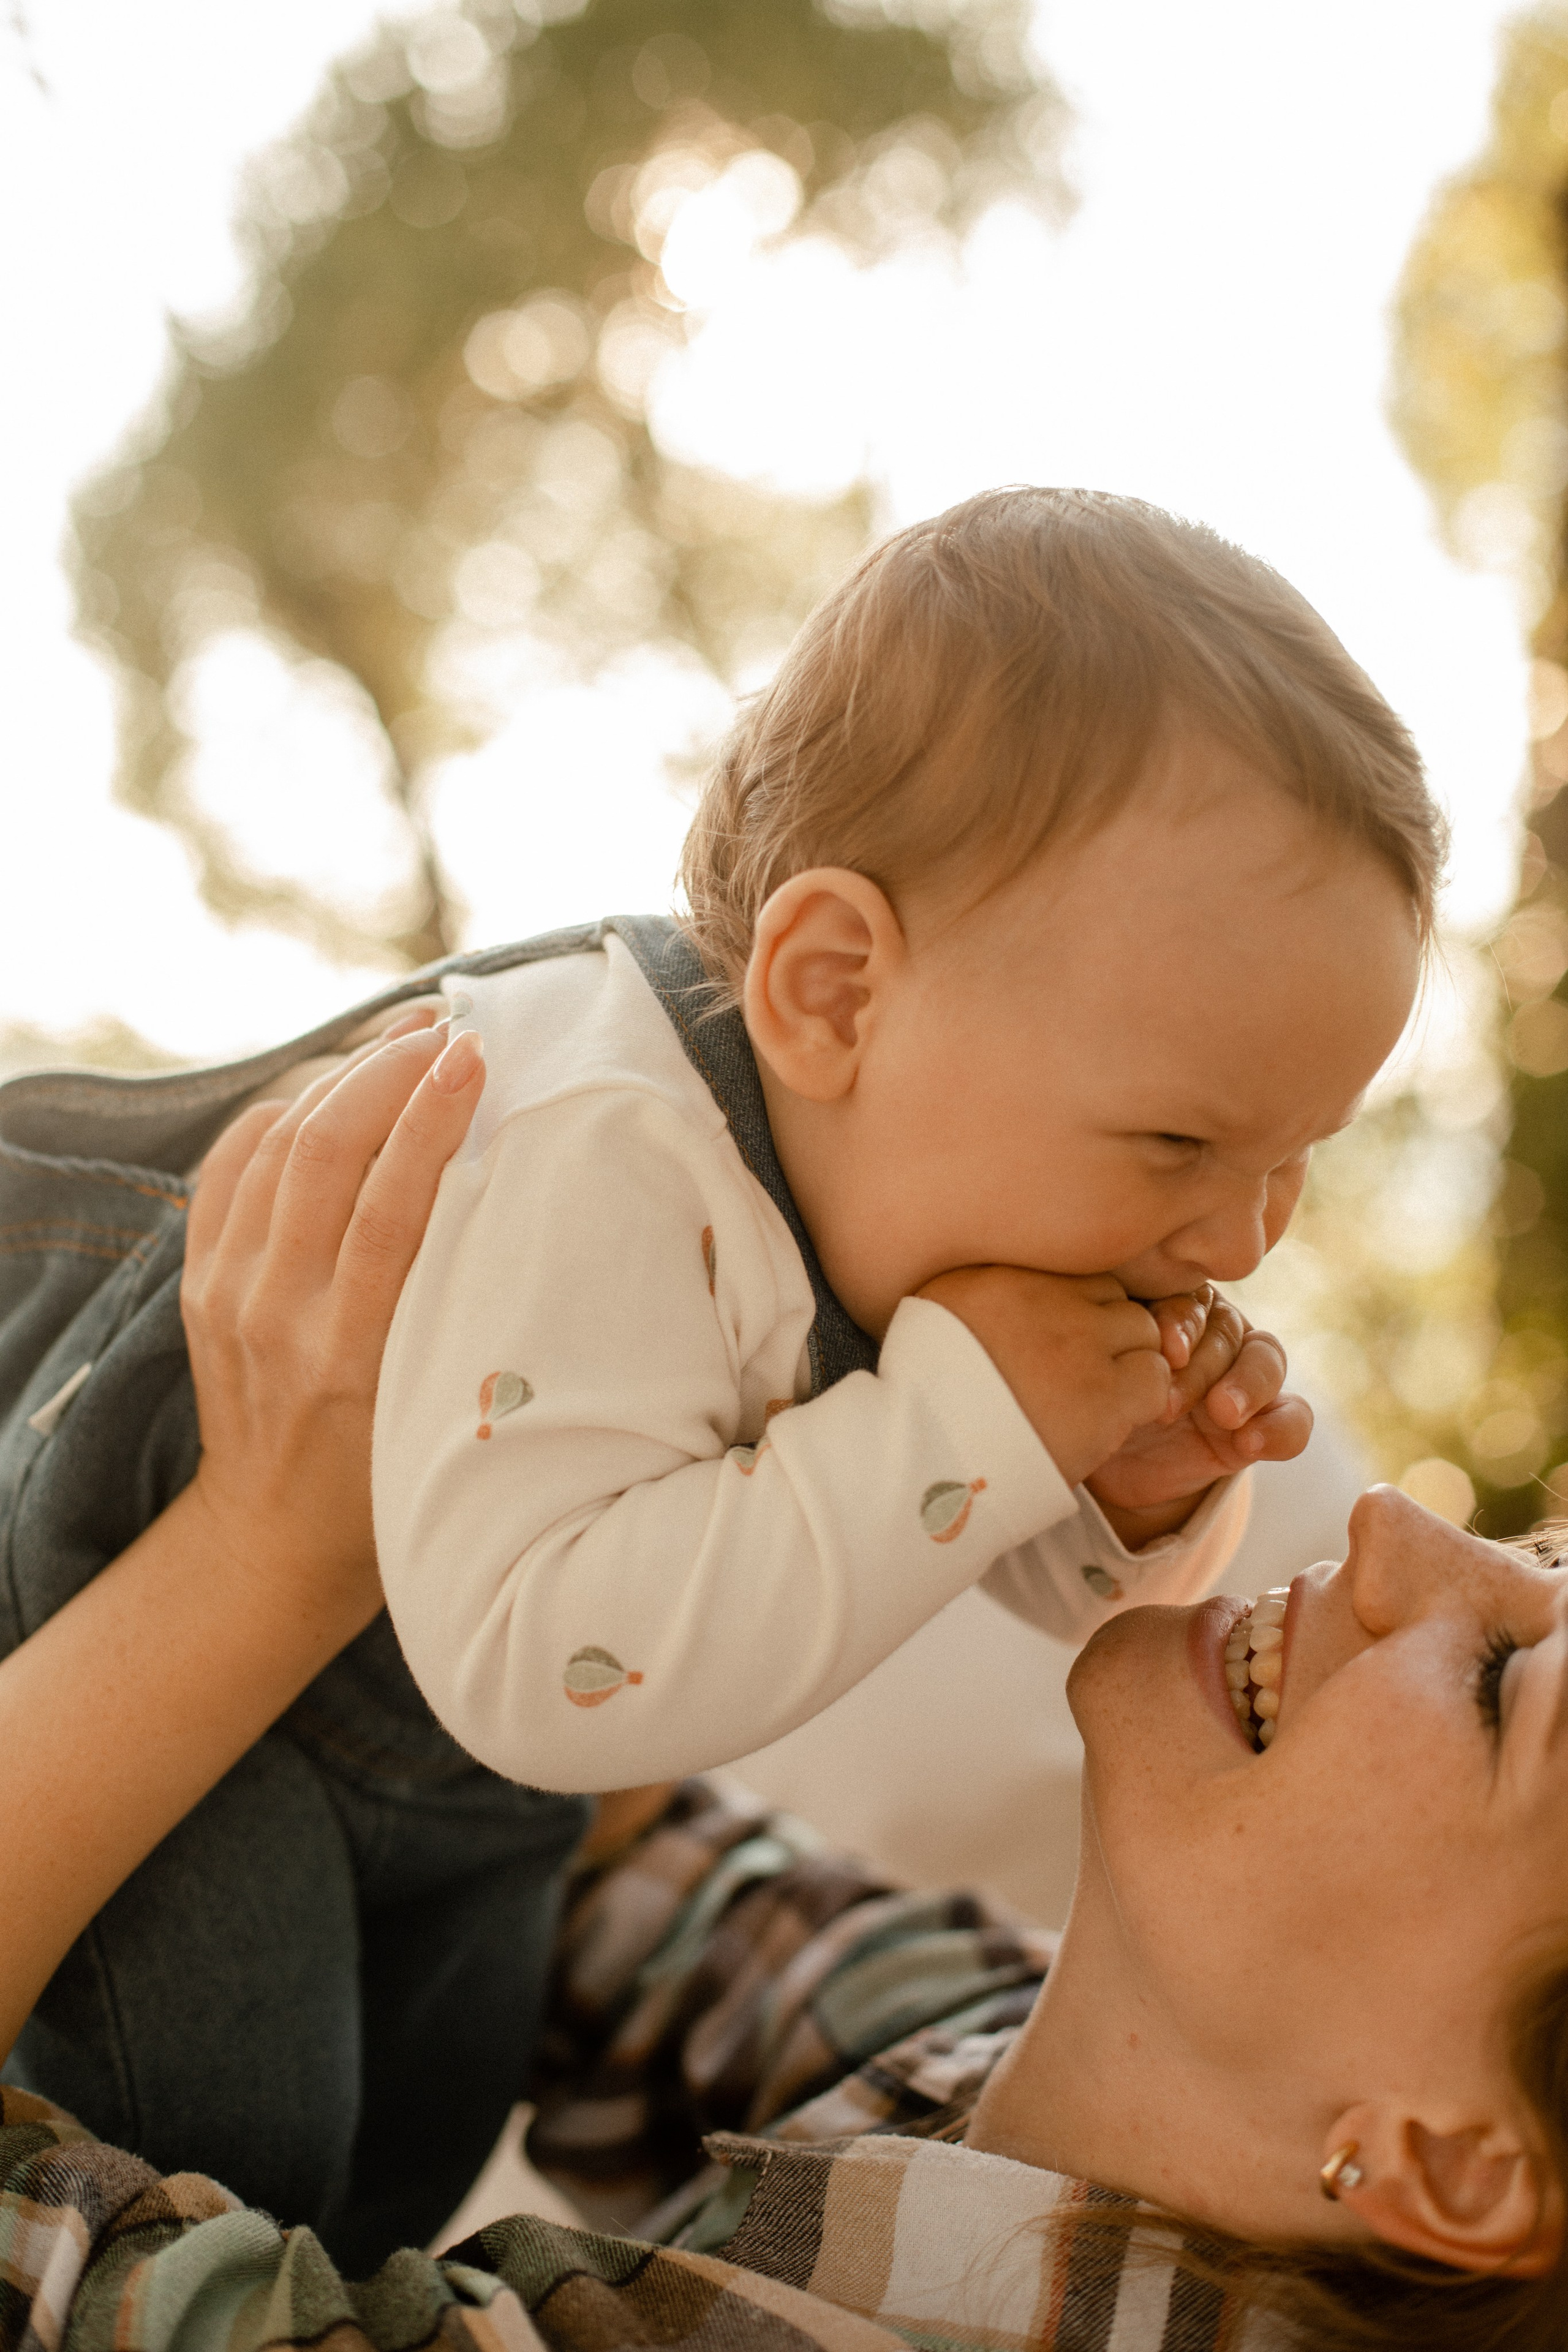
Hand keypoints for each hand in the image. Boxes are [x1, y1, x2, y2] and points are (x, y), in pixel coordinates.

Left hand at [181, 1012, 484, 1631]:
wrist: (276, 1543)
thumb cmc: (391, 1480)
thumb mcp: (444, 1402)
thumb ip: (466, 1307)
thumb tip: (516, 1182)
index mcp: (353, 1355)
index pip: (390, 1203)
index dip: (432, 1116)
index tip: (477, 1054)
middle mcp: (279, 1316)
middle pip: (324, 1151)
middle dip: (388, 1070)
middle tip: (448, 1029)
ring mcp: (228, 1295)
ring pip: (275, 1142)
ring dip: (343, 1073)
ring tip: (402, 1037)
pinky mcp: (200, 1282)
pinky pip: (233, 1162)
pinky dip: (284, 1109)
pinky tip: (335, 1085)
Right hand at [917, 1265, 1170, 1490]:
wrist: (925, 1463)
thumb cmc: (923, 1402)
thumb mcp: (932, 1319)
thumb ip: (973, 1292)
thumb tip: (995, 1290)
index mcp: (1000, 1275)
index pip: (1072, 1269)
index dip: (1074, 1309)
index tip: (1058, 1343)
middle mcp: (1044, 1297)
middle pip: (1110, 1295)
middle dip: (1106, 1331)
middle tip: (1084, 1373)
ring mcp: (1078, 1342)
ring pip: (1143, 1330)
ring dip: (1130, 1362)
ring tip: (1099, 1398)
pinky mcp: (1103, 1394)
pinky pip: (1155, 1377)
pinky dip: (1144, 1397)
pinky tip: (1113, 1419)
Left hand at [1086, 1287, 1311, 1543]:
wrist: (1103, 1461)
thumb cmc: (1089, 1398)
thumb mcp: (1094, 1368)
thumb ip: (1105, 1338)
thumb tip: (1101, 1318)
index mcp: (1170, 1307)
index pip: (1191, 1298)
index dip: (1184, 1320)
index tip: (1165, 1350)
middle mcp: (1212, 1333)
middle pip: (1227, 1330)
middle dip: (1202, 1365)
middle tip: (1170, 1403)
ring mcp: (1240, 1376)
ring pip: (1266, 1360)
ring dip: (1246, 1386)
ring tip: (1223, 1414)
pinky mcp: (1261, 1422)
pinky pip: (1292, 1418)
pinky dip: (1281, 1429)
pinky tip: (1252, 1443)